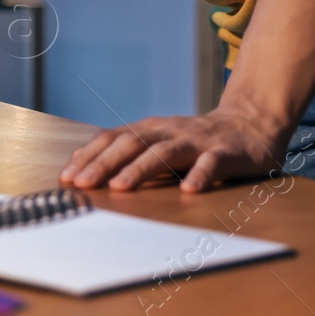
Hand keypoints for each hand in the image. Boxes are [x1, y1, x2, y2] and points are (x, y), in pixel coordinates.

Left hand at [58, 106, 287, 192]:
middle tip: (82, 184)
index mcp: (149, 129)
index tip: (66, 177)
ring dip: (140, 169)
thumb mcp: (160, 142)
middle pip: (131, 144)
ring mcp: (196, 141)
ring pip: (164, 152)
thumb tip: (86, 172)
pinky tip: (188, 190)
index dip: (88, 156)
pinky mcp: (225, 153)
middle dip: (103, 164)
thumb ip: (131, 154)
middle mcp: (168, 130)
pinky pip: (211, 163)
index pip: (112, 138)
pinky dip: (200, 175)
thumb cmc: (194, 141)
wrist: (249, 125)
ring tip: (120, 188)